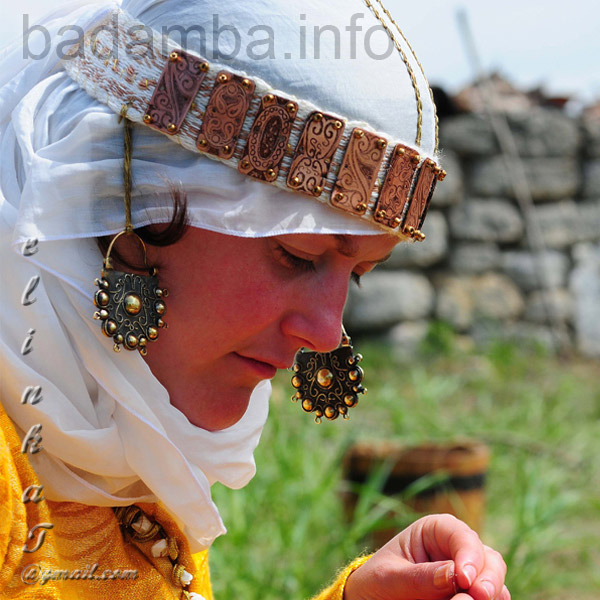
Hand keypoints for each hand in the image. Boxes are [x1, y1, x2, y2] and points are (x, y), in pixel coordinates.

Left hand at [344, 514, 508, 599]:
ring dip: (491, 592)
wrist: (372, 599)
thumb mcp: (389, 578)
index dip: (469, 554)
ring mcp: (467, 574)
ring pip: (495, 581)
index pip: (459, 534)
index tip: (464, 578)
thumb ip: (419, 577)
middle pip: (488, 558)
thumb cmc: (377, 582)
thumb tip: (454, 575)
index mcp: (434, 531)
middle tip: (480, 596)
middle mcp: (456, 550)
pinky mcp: (470, 596)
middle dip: (488, 577)